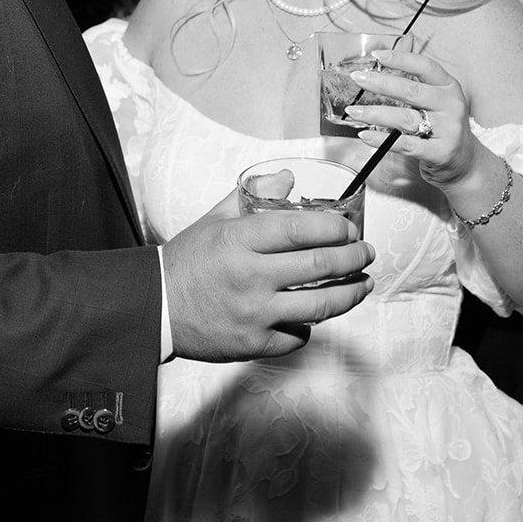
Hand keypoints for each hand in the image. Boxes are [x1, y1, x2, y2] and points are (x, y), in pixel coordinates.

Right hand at [163, 189, 373, 361]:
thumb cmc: (187, 261)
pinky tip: (314, 315)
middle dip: (354, 258)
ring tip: (363, 285)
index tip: (349, 229)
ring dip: (351, 294)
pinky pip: (298, 336)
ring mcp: (254, 314)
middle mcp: (250, 277)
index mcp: (238, 241)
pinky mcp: (254, 344)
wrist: (155, 307)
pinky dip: (310, 326)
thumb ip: (253, 197)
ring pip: (320, 306)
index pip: (300, 230)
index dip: (334, 229)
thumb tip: (288, 177)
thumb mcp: (214, 220)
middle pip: (319, 267)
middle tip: (366, 253)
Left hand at [345, 42, 481, 187]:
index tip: (377, 56)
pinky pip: (406, 144)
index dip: (400, 59)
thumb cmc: (443, 127)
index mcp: (449, 87)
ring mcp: (447, 130)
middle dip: (381, 83)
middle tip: (358, 79)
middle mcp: (450, 106)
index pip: (425, 67)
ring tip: (354, 111)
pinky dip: (382, 140)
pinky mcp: (440, 152)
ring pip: (405, 118)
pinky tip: (366, 135)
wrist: (466, 162)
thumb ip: (414, 84)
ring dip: (375, 113)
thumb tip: (378, 67)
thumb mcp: (437, 100)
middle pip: (412, 91)